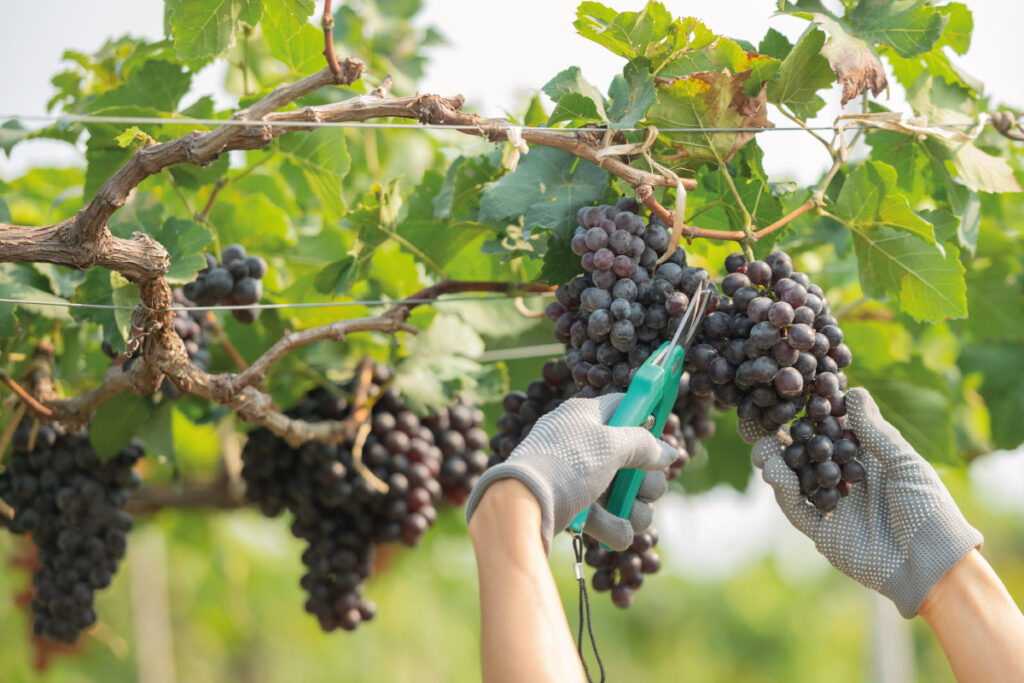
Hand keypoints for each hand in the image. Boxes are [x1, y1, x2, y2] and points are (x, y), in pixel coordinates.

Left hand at [466, 394, 676, 552]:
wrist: (522, 507)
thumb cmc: (565, 465)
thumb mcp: (609, 445)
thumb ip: (644, 445)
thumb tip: (669, 452)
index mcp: (585, 416)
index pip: (624, 405)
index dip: (646, 417)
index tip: (662, 431)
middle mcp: (583, 443)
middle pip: (634, 458)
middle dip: (646, 479)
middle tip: (642, 487)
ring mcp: (578, 477)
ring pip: (625, 492)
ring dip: (634, 508)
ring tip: (628, 515)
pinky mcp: (574, 507)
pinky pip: (607, 517)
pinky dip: (614, 526)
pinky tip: (615, 533)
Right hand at [751, 387, 982, 616]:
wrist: (933, 566)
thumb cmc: (930, 510)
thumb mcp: (906, 464)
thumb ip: (876, 432)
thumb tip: (853, 391)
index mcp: (868, 461)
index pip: (833, 432)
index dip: (813, 416)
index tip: (792, 396)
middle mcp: (847, 480)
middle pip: (807, 454)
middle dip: (784, 439)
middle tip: (759, 422)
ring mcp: (833, 507)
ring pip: (795, 480)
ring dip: (777, 463)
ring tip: (762, 449)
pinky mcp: (823, 532)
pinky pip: (797, 509)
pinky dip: (784, 491)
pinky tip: (776, 474)